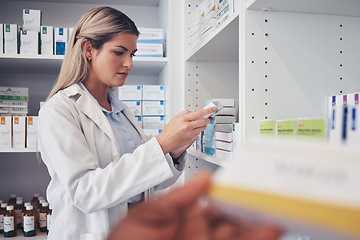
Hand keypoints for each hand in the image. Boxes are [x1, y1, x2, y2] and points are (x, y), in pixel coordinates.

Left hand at [107, 172, 281, 239]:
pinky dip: (258, 237)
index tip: (249, 183)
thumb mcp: (147, 214)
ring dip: (260, 224)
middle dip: (253, 207)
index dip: (234, 192)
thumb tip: (205, 179)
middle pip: (234, 218)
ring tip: (279, 211)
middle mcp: (200, 230)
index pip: (217, 200)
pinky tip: (271, 229)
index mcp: (186, 215)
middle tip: (272, 195)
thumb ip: (178, 196)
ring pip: (241, 233)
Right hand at [156, 107, 216, 155]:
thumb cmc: (169, 130)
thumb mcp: (176, 118)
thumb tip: (194, 112)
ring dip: (204, 125)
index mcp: (184, 119)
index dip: (208, 110)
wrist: (166, 141)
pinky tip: (194, 129)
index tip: (213, 109)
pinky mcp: (191, 138)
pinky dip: (198, 130)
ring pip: (202, 128)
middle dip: (208, 119)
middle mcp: (188, 126)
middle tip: (210, 117)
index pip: (199, 113)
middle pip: (203, 121)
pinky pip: (198, 133)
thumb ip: (185, 113)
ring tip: (201, 123)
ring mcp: (190, 133)